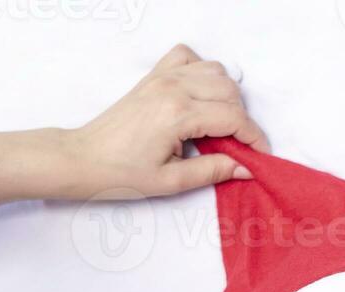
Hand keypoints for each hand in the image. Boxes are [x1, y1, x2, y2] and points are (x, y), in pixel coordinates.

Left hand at [62, 44, 269, 199]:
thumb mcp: (172, 181)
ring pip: (215, 71)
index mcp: (177, 114)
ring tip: (221, 123)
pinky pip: (188, 57)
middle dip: (243, 119)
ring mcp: (162, 77)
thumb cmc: (122, 173)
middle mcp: (172, 88)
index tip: (260, 157)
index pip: (234, 118)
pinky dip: (202, 71)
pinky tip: (201, 95)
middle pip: (230, 91)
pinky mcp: (153, 76)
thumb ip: (214, 171)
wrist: (84, 158)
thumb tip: (247, 168)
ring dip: (227, 95)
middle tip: (238, 145)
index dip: (255, 139)